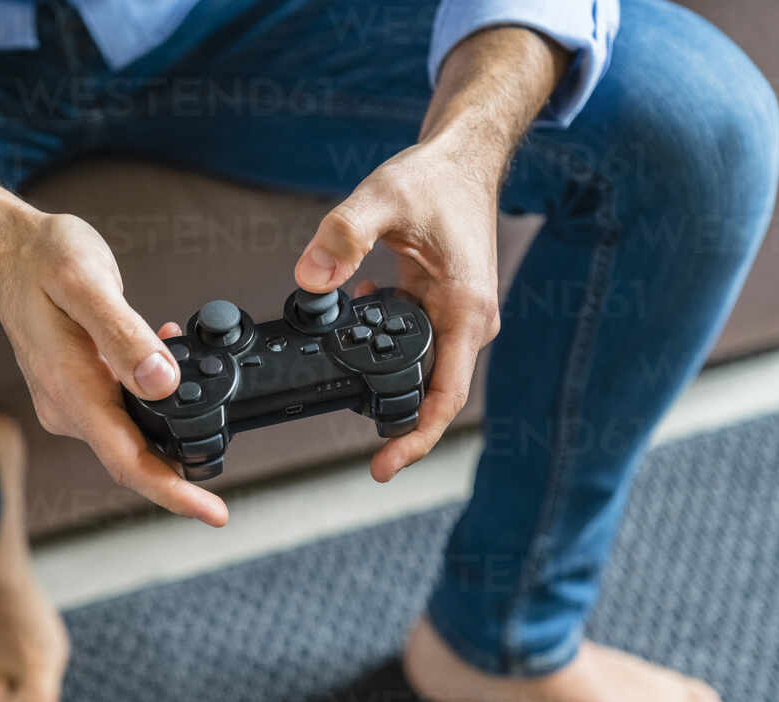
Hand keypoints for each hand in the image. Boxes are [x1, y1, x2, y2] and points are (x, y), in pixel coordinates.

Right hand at [0, 212, 227, 525]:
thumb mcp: (85, 283)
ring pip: (130, 433)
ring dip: (169, 425)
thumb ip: (124, 336)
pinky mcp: (75, 388)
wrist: (5, 249)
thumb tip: (162, 384)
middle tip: (223, 466)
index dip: (174, 493)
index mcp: (71, 388)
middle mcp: (67, 405)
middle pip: (132, 458)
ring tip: (208, 397)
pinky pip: (121, 408)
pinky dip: (153, 399)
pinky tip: (170, 363)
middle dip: (181, 469)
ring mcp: (69, 399)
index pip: (127, 461)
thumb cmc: (40, 259)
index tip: (213, 513)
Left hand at [294, 139, 502, 481]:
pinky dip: (380, 345)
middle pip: (433, 393)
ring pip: (421, 370)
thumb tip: (309, 279)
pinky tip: (351, 323)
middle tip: (354, 441)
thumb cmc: (436, 178)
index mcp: (465, 310)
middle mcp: (469, 322)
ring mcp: (458, 317)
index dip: (416, 439)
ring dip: (383, 378)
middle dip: (393, 418)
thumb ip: (343, 237)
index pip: (445, 397)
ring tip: (339, 374)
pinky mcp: (443, 307)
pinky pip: (413, 343)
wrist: (464, 158)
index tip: (384, 466)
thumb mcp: (382, 198)